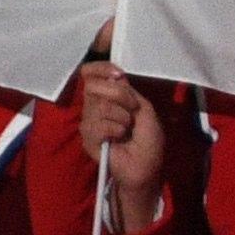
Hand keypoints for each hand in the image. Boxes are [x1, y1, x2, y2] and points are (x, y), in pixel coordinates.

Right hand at [78, 62, 164, 231]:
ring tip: (127, 129)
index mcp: (108, 95)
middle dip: (119, 95)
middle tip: (132, 110)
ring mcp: (89, 122)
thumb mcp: (144, 108)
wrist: (145, 166)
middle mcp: (95, 105)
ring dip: (120, 117)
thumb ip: (128, 91)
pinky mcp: (87, 140)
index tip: (118, 74)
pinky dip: (113, 130)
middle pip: (93, 86)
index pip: (91, 72)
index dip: (101, 68)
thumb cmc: (147, 139)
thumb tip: (114, 77)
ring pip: (98, 107)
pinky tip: (118, 139)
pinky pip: (96, 126)